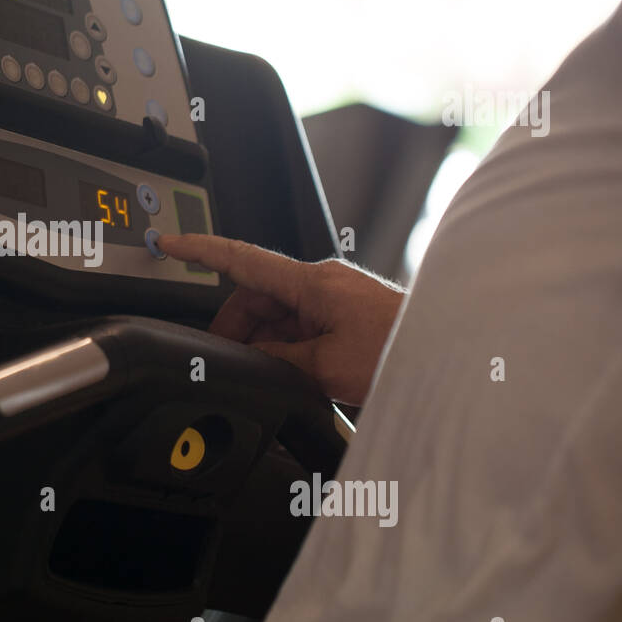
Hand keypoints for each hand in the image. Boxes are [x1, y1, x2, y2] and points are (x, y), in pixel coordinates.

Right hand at [157, 234, 405, 405]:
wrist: (452, 360)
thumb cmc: (404, 354)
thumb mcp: (325, 367)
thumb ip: (278, 359)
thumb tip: (253, 357)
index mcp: (313, 282)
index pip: (241, 259)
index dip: (200, 251)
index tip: (169, 243)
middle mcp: (324, 283)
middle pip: (257, 297)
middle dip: (236, 328)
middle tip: (225, 360)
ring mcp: (337, 299)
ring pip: (279, 316)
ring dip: (266, 344)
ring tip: (275, 377)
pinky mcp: (349, 316)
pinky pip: (303, 326)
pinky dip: (290, 348)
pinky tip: (297, 376)